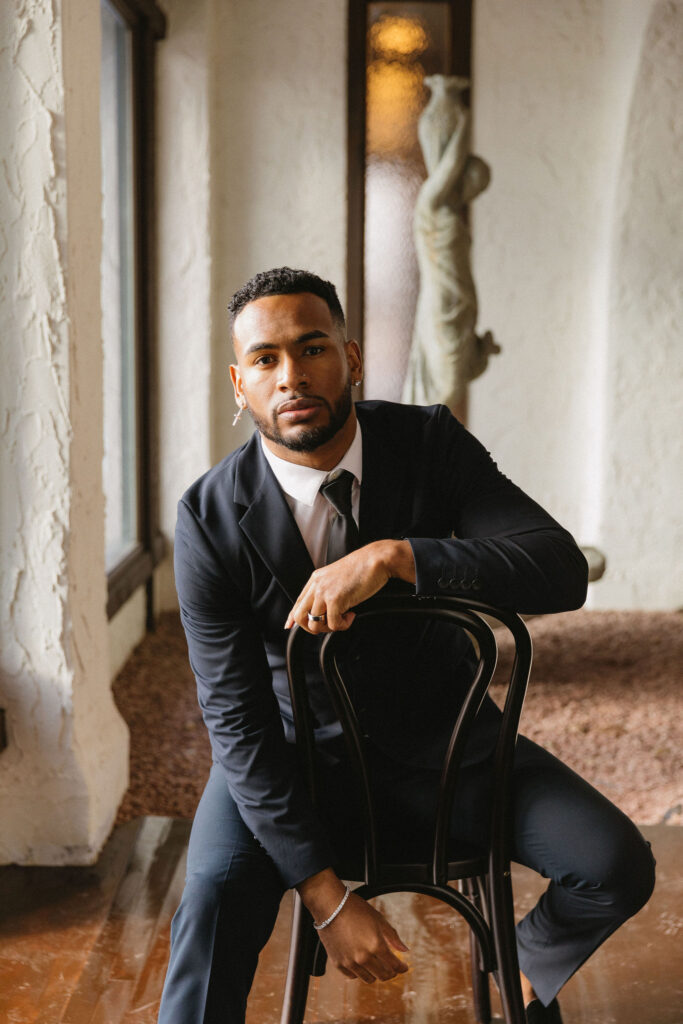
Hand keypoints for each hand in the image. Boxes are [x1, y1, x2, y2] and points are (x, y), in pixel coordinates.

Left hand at [285, 540, 415, 633]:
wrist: (376, 560)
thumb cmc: (363, 568)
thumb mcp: (338, 578)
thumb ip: (328, 590)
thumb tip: (325, 608)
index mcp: (316, 578)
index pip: (297, 602)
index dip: (292, 618)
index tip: (290, 626)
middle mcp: (317, 585)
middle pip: (299, 616)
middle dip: (311, 628)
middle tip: (329, 625)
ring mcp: (324, 592)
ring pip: (314, 624)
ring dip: (330, 628)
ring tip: (343, 619)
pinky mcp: (335, 599)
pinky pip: (333, 624)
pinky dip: (343, 625)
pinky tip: (352, 615)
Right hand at [297, 868, 408, 982]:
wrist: (330, 906)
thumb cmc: (355, 909)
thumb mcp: (378, 919)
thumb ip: (392, 937)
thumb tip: (405, 950)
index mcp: (376, 945)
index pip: (394, 965)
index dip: (402, 968)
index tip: (403, 967)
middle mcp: (363, 957)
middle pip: (383, 976)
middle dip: (391, 973)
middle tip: (392, 969)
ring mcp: (350, 962)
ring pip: (368, 979)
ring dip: (375, 974)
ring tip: (376, 966)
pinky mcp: (338, 963)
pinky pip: (352, 976)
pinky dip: (359, 973)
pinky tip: (361, 965)